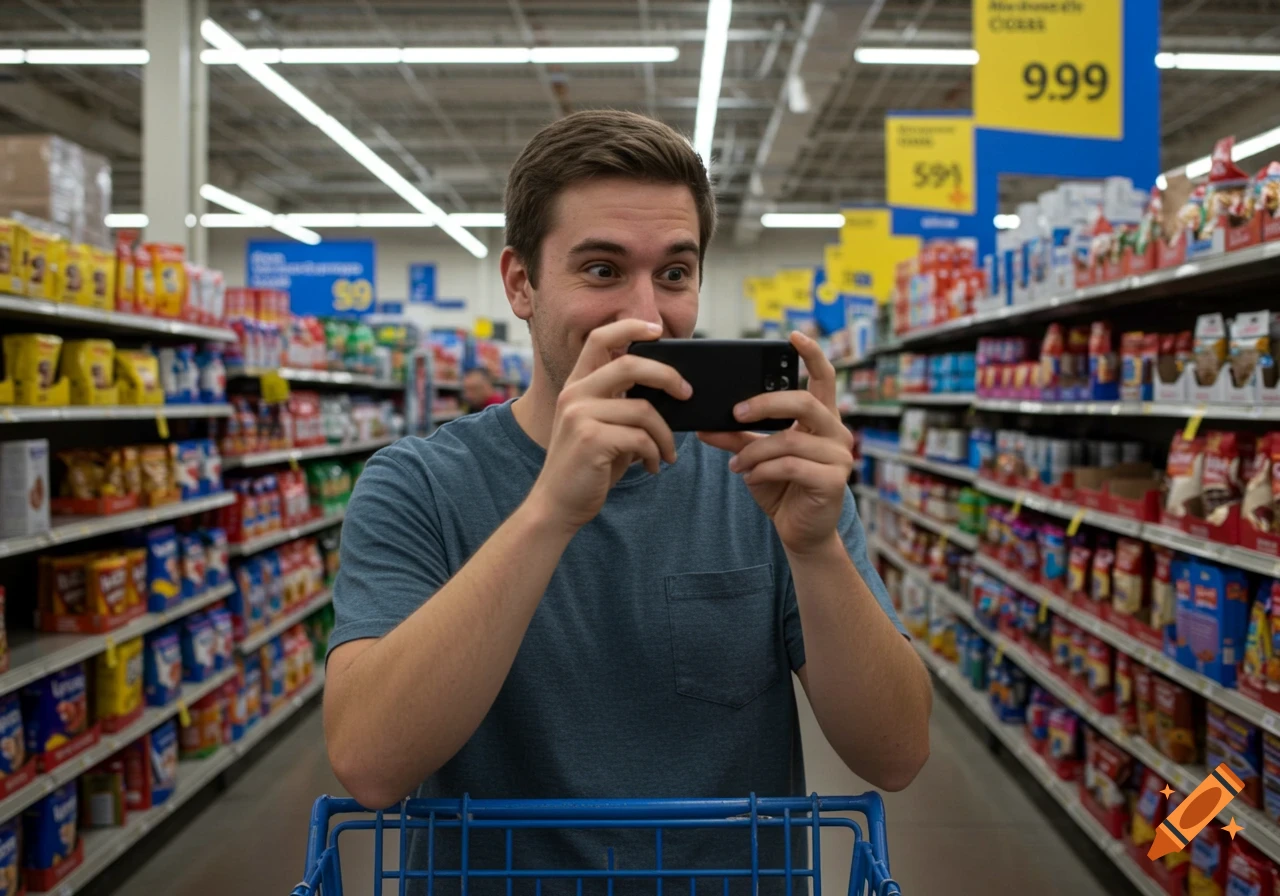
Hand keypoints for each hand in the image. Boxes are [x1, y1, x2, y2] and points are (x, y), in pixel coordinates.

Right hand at [528, 319, 689, 533]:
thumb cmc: (587, 467)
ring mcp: (580, 415)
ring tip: (667, 452)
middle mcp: (575, 394)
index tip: (658, 330)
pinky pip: (640, 438)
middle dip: (667, 376)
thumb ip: (622, 405)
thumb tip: (668, 392)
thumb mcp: (603, 428)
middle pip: (630, 365)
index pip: (600, 339)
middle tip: (687, 393)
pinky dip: (655, 453)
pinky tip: (652, 466)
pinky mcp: (590, 439)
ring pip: (643, 410)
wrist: (557, 505)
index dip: (630, 327)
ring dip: (665, 434)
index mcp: (577, 386)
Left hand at [698, 331, 852, 554]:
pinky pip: (791, 465)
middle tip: (735, 412)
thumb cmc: (782, 489)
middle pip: (803, 401)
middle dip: (764, 404)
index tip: (794, 335)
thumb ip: (737, 438)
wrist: (801, 533)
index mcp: (821, 419)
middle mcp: (835, 432)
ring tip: (735, 464)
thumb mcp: (756, 458)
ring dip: (754, 450)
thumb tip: (705, 425)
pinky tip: (749, 477)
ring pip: (790, 439)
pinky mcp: (834, 480)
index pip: (824, 377)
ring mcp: (839, 456)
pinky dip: (763, 470)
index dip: (812, 353)